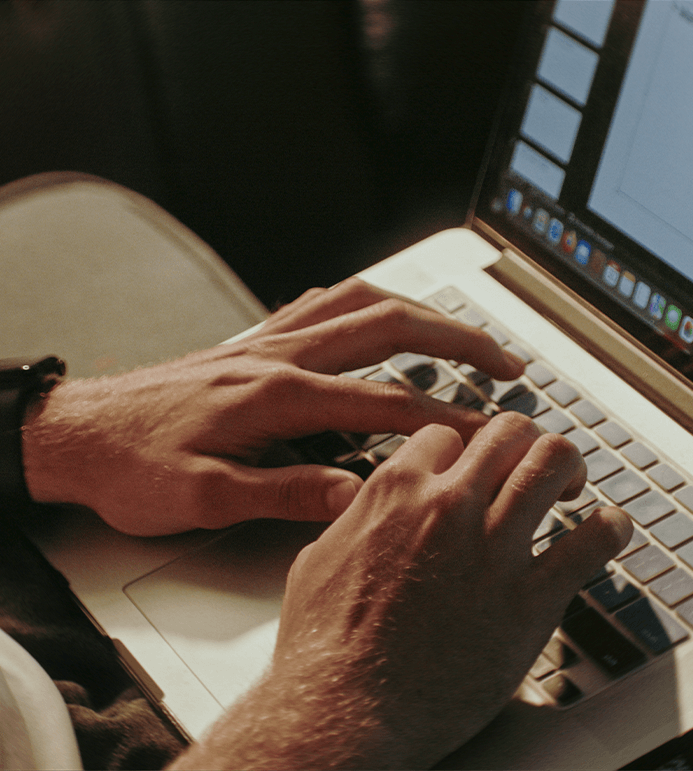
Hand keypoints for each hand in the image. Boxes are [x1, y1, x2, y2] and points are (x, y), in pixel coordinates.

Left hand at [22, 278, 523, 534]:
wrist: (78, 432)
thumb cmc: (132, 466)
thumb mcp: (203, 499)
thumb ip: (285, 494)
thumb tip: (356, 496)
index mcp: (277, 396)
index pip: (386, 403)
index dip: (446, 419)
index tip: (489, 432)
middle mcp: (281, 355)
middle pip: (391, 329)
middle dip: (459, 342)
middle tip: (505, 362)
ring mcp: (269, 340)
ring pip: (364, 304)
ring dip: (422, 314)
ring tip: (462, 331)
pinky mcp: (255, 340)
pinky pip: (323, 302)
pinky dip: (367, 302)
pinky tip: (382, 312)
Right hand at [172, 412, 631, 769]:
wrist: (343, 711)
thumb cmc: (323, 646)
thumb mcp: (319, 559)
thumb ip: (355, 521)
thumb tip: (366, 508)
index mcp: (395, 490)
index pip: (447, 435)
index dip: (462, 450)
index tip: (474, 466)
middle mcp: (448, 505)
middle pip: (508, 433)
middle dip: (525, 440)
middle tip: (536, 460)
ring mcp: (492, 548)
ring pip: (552, 464)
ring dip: (569, 466)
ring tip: (574, 484)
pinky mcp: (529, 598)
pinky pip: (589, 543)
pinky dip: (608, 528)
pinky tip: (609, 527)